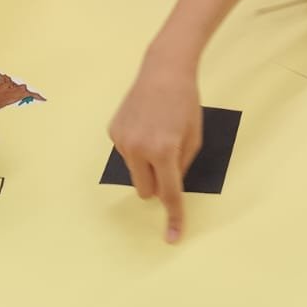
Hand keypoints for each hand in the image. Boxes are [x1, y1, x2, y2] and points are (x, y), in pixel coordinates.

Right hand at [109, 60, 202, 243]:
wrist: (163, 70)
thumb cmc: (186, 103)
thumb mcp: (194, 137)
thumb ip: (182, 167)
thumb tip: (170, 189)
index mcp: (163, 151)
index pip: (169, 194)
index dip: (173, 217)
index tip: (172, 237)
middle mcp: (138, 148)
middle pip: (145, 191)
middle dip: (158, 185)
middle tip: (170, 161)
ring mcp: (121, 140)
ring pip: (134, 172)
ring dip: (146, 164)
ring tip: (157, 134)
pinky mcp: (112, 131)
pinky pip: (126, 154)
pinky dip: (136, 148)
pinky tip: (144, 125)